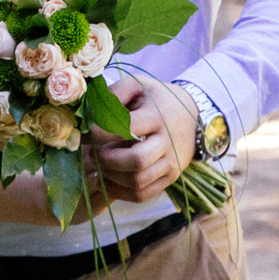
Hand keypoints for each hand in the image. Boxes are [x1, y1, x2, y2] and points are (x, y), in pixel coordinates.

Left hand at [83, 77, 196, 204]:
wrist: (192, 114)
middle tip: (92, 153)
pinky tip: (108, 180)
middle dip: (107, 160)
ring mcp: (171, 163)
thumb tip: (91, 112)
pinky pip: (143, 195)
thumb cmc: (157, 98)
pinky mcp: (171, 178)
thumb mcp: (138, 85)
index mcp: (158, 116)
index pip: (128, 128)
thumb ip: (115, 93)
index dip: (102, 133)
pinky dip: (120, 192)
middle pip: (137, 160)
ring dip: (111, 177)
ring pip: (138, 181)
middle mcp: (167, 141)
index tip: (86, 133)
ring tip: (98, 166)